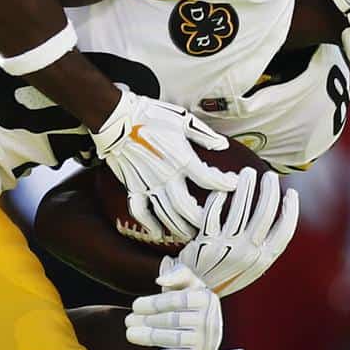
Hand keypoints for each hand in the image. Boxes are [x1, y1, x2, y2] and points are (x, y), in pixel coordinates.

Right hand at [90, 90, 239, 242]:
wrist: (117, 119)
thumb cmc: (150, 115)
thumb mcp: (183, 119)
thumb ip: (204, 135)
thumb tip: (222, 145)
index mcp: (181, 158)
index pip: (208, 178)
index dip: (223, 184)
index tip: (232, 185)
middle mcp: (166, 175)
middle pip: (187, 207)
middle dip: (202, 218)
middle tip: (212, 223)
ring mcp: (148, 183)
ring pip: (166, 213)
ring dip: (180, 227)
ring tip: (190, 233)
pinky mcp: (132, 185)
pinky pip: (140, 210)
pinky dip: (148, 224)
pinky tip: (157, 233)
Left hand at [125, 257, 242, 349]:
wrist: (205, 323)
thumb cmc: (189, 296)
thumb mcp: (187, 280)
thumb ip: (177, 274)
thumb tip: (160, 281)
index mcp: (205, 298)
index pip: (175, 301)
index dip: (153, 304)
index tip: (135, 306)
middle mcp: (209, 321)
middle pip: (171, 320)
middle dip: (146, 321)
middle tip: (128, 321)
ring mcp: (205, 341)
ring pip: (172, 339)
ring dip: (148, 338)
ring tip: (130, 333)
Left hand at [177, 167, 299, 295]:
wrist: (194, 293)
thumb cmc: (224, 275)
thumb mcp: (250, 268)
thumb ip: (264, 248)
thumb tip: (280, 219)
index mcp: (261, 261)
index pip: (284, 232)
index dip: (291, 211)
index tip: (292, 193)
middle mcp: (246, 254)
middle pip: (263, 216)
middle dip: (269, 192)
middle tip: (270, 175)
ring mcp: (224, 248)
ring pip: (239, 210)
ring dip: (245, 187)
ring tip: (247, 173)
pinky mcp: (204, 242)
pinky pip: (213, 214)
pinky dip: (218, 199)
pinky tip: (223, 190)